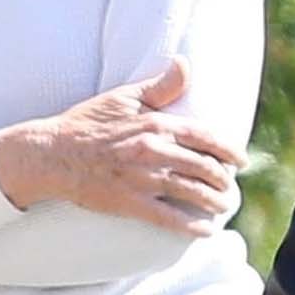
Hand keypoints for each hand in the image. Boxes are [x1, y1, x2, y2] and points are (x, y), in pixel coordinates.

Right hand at [0, 59, 243, 236]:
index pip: (206, 138)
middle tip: (230, 188)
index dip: (229, 152)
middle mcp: (155, 150)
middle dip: (224, 180)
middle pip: (205, 168)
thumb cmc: (87, 124)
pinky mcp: (131, 202)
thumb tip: (184, 63)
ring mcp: (144, 178)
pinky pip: (171, 218)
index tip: (242, 161)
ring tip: (223, 207)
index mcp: (157, 124)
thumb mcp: (123, 98)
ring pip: (194, 193)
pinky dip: (193, 226)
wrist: (52, 153)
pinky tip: (206, 231)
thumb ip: (159, 86)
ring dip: (215, 203)